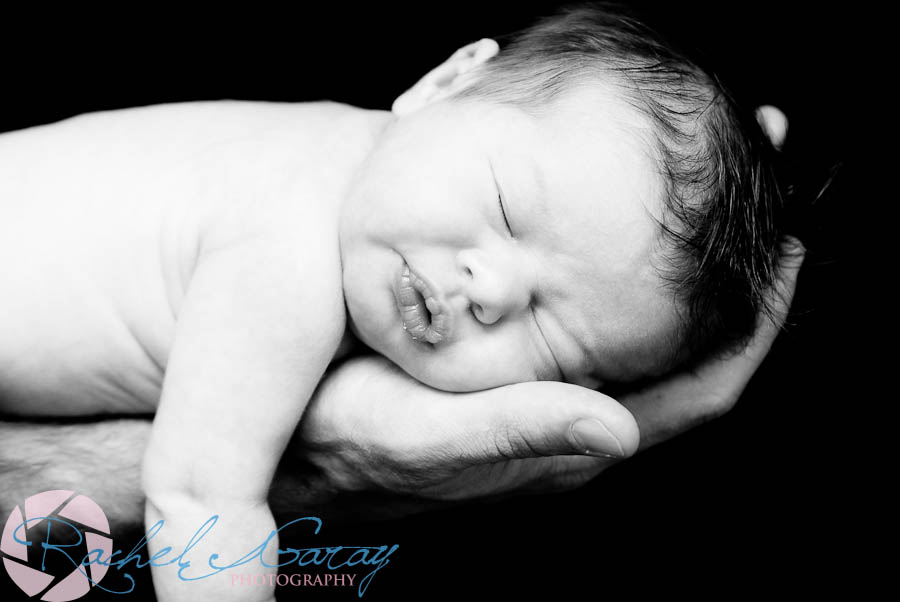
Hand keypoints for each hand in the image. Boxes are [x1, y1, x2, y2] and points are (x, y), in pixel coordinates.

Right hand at [276, 239, 804, 519]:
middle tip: (760, 207)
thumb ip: (513, 432)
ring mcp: (552, 396)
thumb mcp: (414, 431)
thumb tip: (616, 432)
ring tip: (712, 212)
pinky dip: (637, 284)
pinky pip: (608, 328)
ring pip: (652, 340)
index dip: (752, 329)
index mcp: (565, 439)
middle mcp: (573, 420)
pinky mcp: (524, 371)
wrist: (295, 429)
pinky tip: (629, 241)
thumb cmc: (342, 434)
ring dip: (691, 282)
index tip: (784, 252)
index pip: (698, 393)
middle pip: (689, 360)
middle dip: (735, 292)